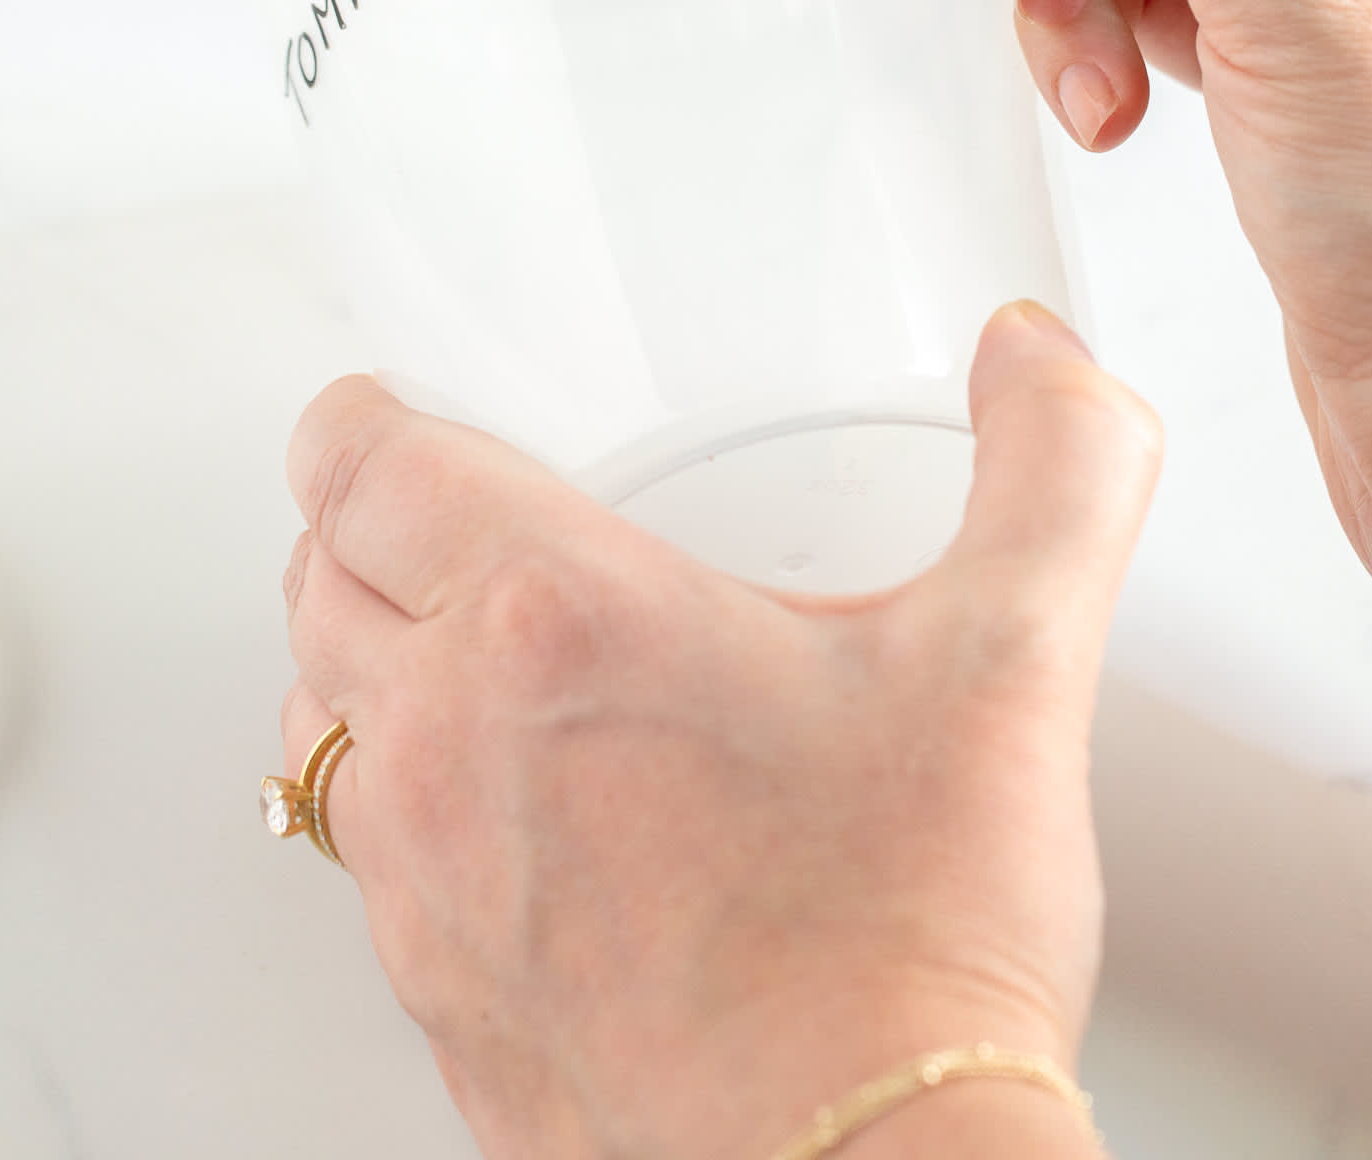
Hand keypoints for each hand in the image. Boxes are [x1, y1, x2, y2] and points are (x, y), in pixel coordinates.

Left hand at [275, 303, 1154, 1158]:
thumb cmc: (909, 943)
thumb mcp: (1015, 658)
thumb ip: (1056, 472)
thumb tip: (1042, 366)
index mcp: (557, 622)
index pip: (366, 467)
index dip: (355, 419)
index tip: (372, 409)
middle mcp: (456, 746)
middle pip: (315, 585)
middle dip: (355, 529)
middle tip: (417, 513)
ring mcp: (428, 889)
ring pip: (315, 729)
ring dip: (357, 669)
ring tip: (442, 655)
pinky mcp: (442, 1004)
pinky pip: (365, 874)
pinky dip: (397, 817)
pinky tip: (498, 827)